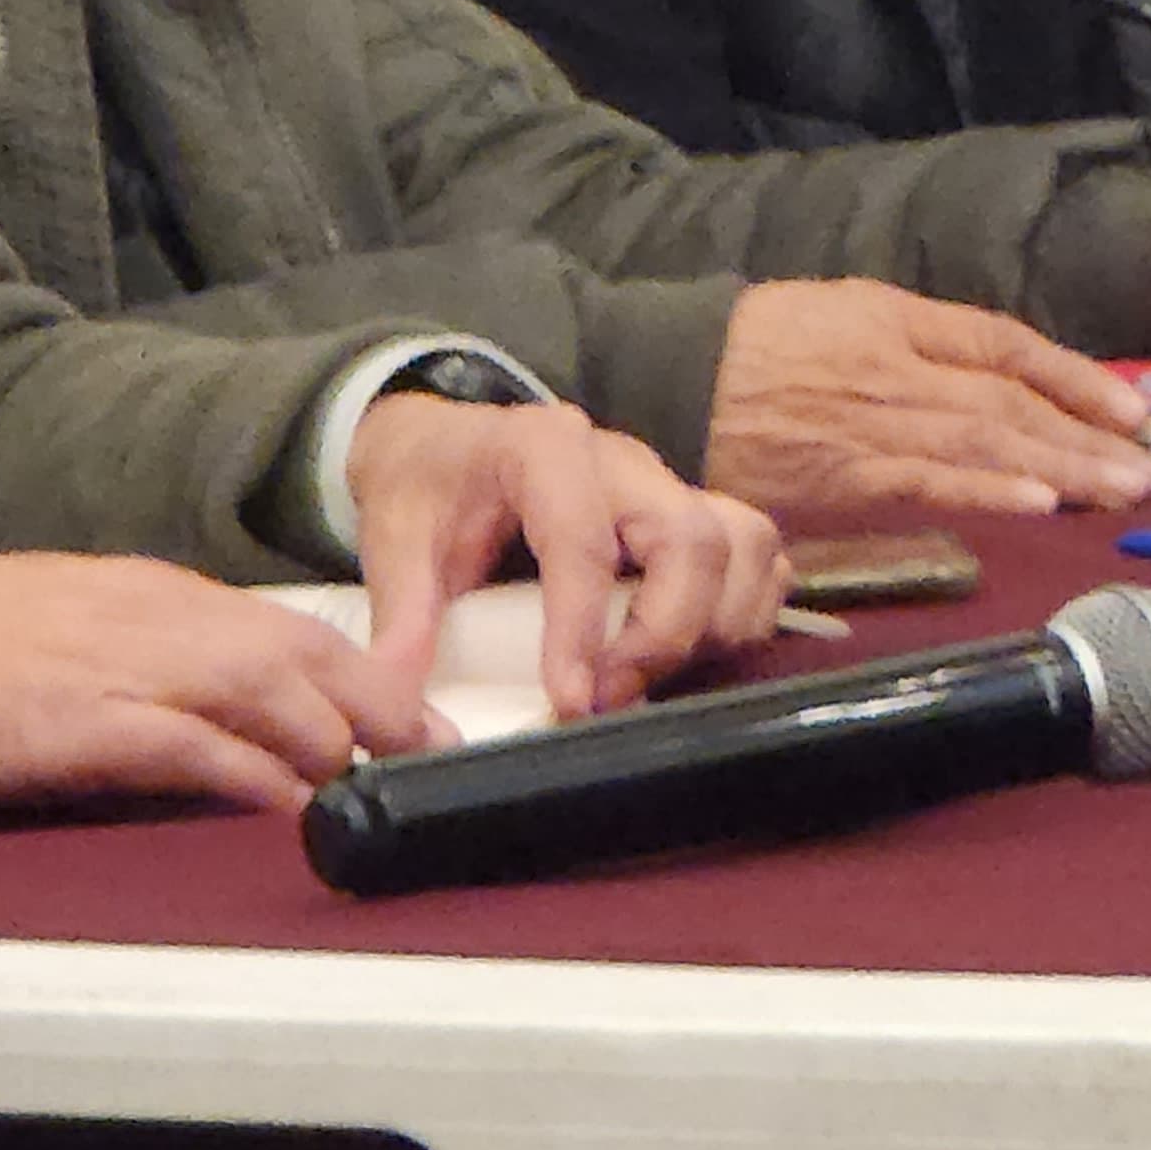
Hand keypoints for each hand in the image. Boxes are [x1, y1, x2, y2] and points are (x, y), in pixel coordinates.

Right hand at [0, 553, 438, 810]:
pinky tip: (293, 807)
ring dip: (335, 739)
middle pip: (297, 653)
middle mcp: (157, 619)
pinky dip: (254, 777)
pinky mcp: (92, 722)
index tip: (411, 713)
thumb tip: (213, 706)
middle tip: (436, 750)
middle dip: (377, 703)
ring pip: (264, 691)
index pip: (283, 625)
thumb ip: (150, 653)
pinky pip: (196, 748)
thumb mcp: (78, 625)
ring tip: (386, 783)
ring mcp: (128, 667)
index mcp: (155, 595)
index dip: (359, 671)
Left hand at [344, 392, 785, 719]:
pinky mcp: (690, 510)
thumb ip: (400, 617)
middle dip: (664, 634)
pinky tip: (694, 655)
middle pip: (691, 538)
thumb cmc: (428, 486)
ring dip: (715, 626)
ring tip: (650, 680)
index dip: (583, 628)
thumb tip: (396, 699)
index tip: (570, 702)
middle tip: (609, 697)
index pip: (582, 539)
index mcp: (543, 449)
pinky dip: (745, 610)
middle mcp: (621, 459)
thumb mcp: (394, 540)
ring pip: (742, 544)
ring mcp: (665, 482)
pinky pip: (757, 554)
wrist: (445, 447)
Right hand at [704, 279, 1150, 522]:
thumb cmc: (748, 353)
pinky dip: (988, 489)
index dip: (1073, 375)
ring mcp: (872, 416)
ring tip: (1124, 489)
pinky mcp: (844, 470)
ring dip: (1063, 466)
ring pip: (985, 437)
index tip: (1133, 409)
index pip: (1003, 341)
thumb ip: (909, 352)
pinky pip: (929, 479)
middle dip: (1088, 434)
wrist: (666, 375)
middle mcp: (894, 361)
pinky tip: (1041, 503)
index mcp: (893, 316)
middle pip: (1008, 396)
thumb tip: (988, 397)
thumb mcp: (836, 319)